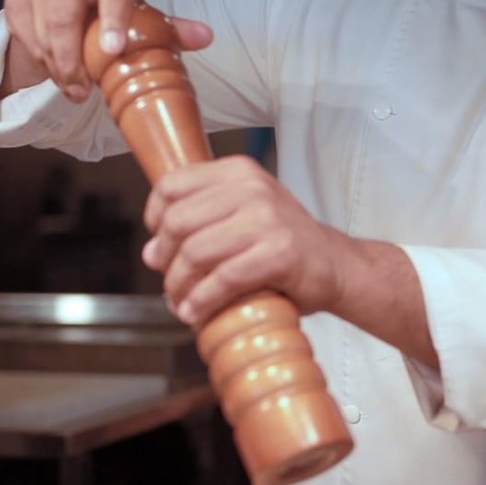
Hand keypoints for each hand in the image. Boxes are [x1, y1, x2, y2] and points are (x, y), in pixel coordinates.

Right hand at [0, 0, 211, 102]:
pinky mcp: (17, 0)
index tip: (114, 50)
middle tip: (83, 92)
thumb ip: (171, 29)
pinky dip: (42, 62)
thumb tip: (207, 36)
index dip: (114, 19)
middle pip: (64, 17)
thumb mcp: (142, 20)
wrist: (70, 5)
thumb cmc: (114, 14)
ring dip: (58, 68)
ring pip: (43, 33)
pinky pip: (25, 39)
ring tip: (75, 90)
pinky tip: (57, 73)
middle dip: (73, 60)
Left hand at [141, 157, 346, 327]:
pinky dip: (202, 301)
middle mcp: (253, 188)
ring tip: (181, 303)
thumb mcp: (243, 213)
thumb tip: (150, 252)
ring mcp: (268, 219)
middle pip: (178, 222)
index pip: (171, 186)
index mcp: (239, 172)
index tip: (160, 243)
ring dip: (179, 286)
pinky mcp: (279, 254)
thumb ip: (200, 220)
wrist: (335, 265)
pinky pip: (223, 279)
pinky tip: (196, 313)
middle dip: (164, 260)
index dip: (154, 218)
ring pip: (195, 252)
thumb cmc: (282, 243)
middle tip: (170, 282)